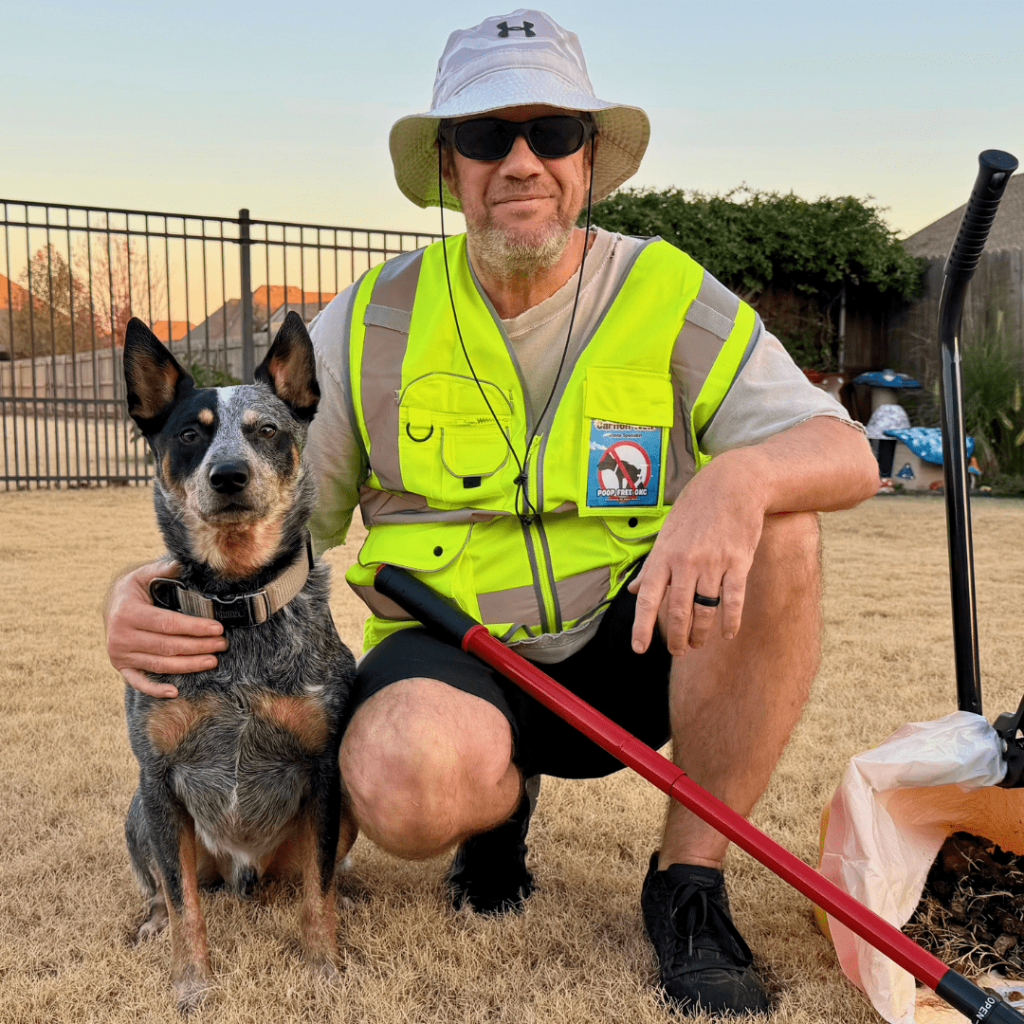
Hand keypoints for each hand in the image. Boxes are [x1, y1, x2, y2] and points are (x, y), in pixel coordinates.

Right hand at [105, 560, 226, 697]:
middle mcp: (121, 636)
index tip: (217, 628)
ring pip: (160, 664)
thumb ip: (163, 570)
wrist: (110, 606)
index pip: (168, 624)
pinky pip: (139, 682)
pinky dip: (155, 689)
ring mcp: (120, 655)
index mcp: (128, 613)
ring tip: (213, 660)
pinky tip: (175, 691)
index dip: (194, 627)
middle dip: (198, 646)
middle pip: (167, 646)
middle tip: (222, 644)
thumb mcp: (143, 575)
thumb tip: (185, 563)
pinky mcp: (122, 667)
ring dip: (189, 665)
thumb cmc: (133, 590)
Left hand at [628, 457, 765, 655]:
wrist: (733, 484)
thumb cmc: (695, 509)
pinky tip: (727, 634)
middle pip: (677, 611)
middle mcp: (685, 561)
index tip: (639, 648)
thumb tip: (633, 591)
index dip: (641, 626)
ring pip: (704, 609)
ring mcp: (713, 562)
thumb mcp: (667, 534)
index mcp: (663, 555)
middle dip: (676, 638)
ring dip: (700, 633)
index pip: (647, 597)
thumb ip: (651, 566)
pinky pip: (733, 599)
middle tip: (677, 652)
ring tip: (697, 644)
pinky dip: (730, 621)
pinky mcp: (738, 561)